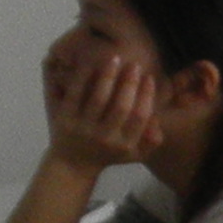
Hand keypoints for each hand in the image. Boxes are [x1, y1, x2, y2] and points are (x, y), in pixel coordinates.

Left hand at [38, 36, 161, 174]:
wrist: (72, 164)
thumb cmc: (108, 154)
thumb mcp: (135, 154)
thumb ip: (151, 140)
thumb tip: (158, 119)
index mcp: (125, 145)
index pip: (140, 117)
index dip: (146, 95)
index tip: (149, 77)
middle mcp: (104, 138)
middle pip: (121, 107)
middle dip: (129, 83)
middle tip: (134, 64)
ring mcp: (82, 128)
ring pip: (98, 99)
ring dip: (108, 76)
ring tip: (115, 59)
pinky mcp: (64, 119)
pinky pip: (74, 95)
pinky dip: (82, 78)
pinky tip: (90, 64)